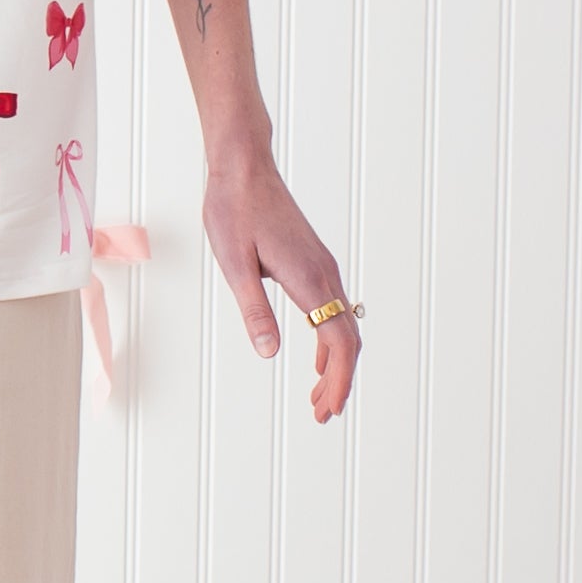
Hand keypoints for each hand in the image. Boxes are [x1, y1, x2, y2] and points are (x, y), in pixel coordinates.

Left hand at [202, 147, 361, 421]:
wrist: (244, 168)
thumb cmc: (234, 211)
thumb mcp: (234, 265)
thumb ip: (254, 311)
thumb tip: (268, 354)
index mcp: (308, 278)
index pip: (339, 342)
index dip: (337, 380)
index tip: (328, 409)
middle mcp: (324, 274)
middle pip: (347, 340)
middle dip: (339, 381)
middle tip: (323, 414)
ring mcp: (322, 267)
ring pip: (342, 326)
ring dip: (335, 364)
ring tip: (318, 397)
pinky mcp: (314, 262)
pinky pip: (332, 310)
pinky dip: (329, 341)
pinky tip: (315, 358)